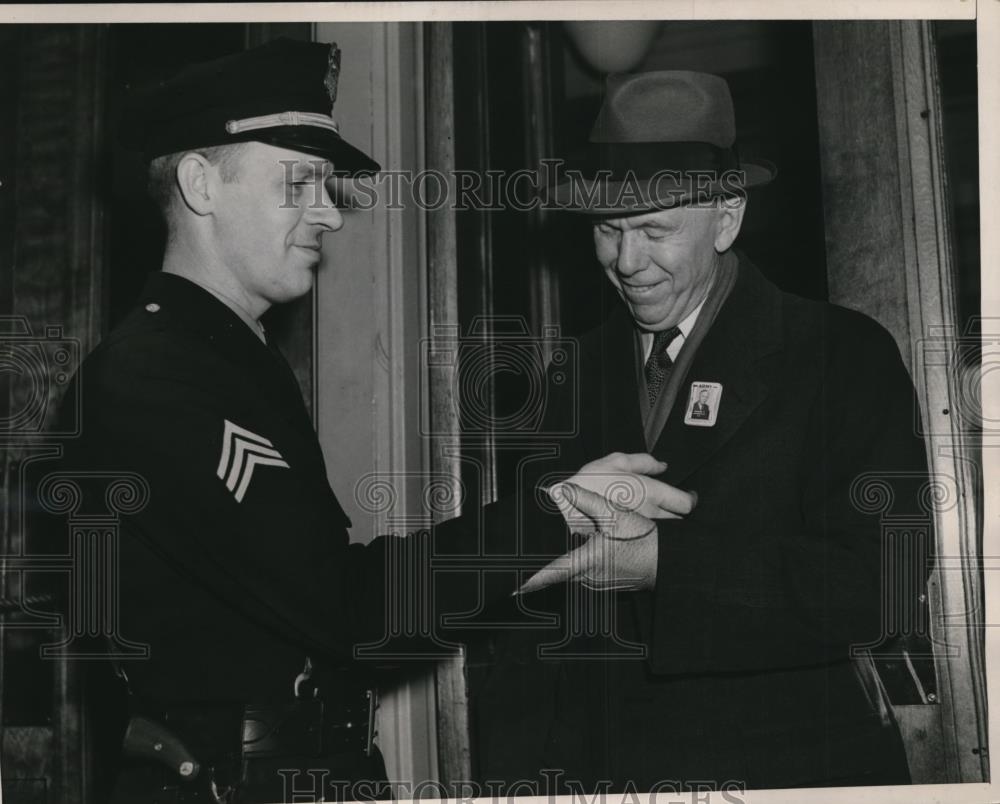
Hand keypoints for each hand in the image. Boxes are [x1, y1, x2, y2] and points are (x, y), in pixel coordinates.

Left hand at [519, 483, 658, 593]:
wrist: (669, 562)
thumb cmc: (645, 542)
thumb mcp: (616, 516)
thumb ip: (588, 502)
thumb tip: (565, 488)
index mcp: (587, 562)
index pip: (552, 573)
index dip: (530, 580)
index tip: (511, 588)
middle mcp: (589, 577)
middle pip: (559, 572)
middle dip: (542, 569)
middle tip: (520, 570)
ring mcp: (598, 583)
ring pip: (573, 574)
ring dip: (564, 567)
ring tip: (543, 564)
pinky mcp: (606, 584)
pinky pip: (587, 575)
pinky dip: (582, 567)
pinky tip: (590, 555)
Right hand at [552, 453, 695, 535]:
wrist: (560, 512)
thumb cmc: (585, 484)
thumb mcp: (613, 461)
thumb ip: (643, 462)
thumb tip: (662, 466)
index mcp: (650, 493)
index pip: (687, 504)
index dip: (689, 500)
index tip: (686, 497)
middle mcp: (650, 516)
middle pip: (679, 523)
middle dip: (679, 517)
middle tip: (670, 509)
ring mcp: (639, 534)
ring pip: (664, 536)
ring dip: (663, 529)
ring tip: (652, 522)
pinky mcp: (629, 547)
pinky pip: (646, 544)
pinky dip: (646, 540)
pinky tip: (635, 534)